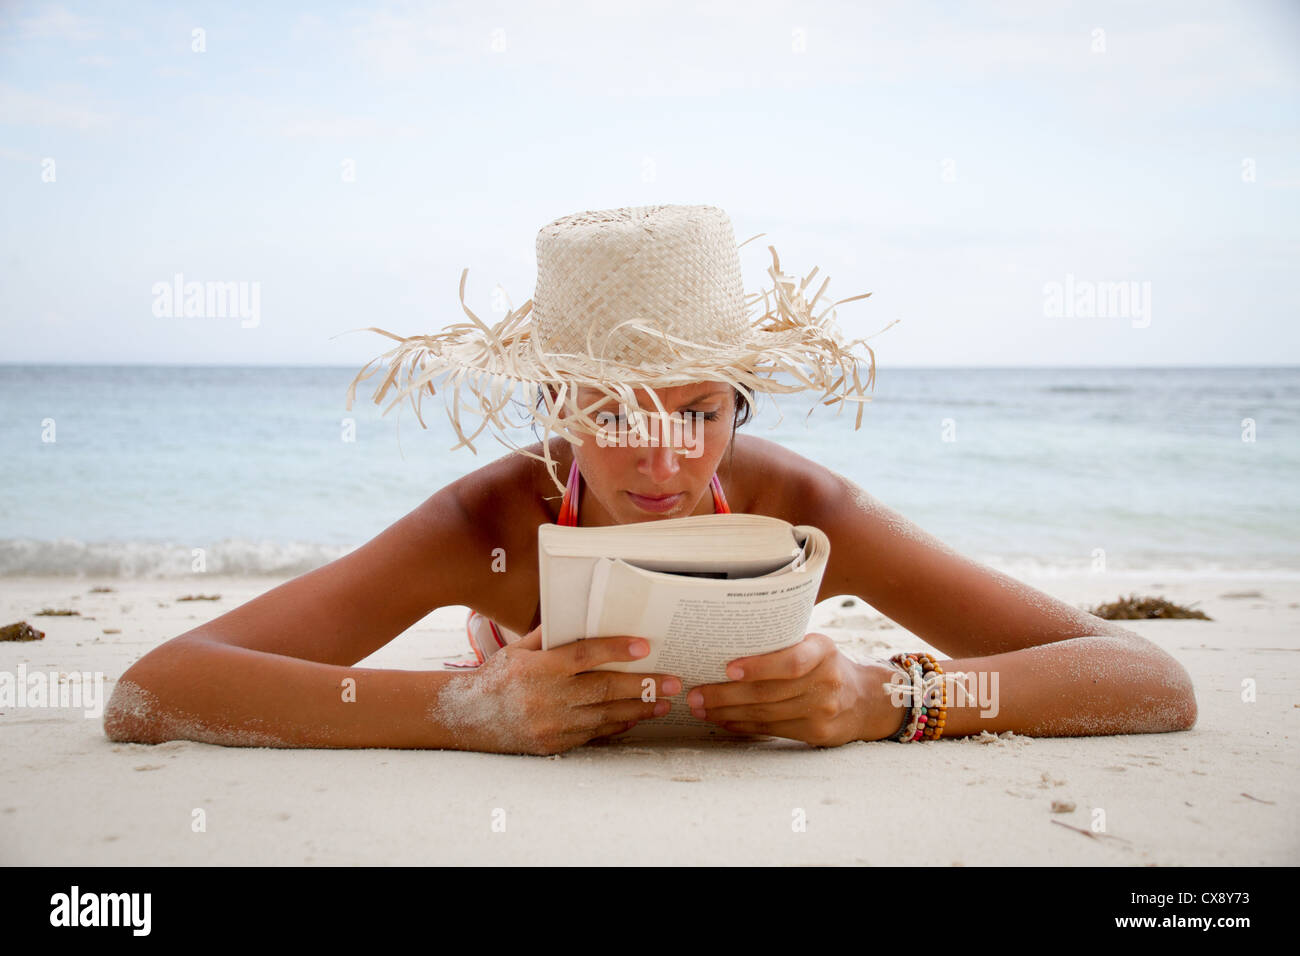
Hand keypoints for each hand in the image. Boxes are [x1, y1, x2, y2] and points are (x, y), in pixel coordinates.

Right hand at [437, 625, 681, 755]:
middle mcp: (547, 697)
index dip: (616, 649)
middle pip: (603, 689)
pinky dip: (616, 725)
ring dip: (637, 709)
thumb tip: (583, 617)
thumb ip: (551, 635)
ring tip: (663, 703)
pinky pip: (592, 734)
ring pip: (604, 715)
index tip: (645, 646)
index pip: (585, 656)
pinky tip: (634, 718)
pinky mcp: (553, 744)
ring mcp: (551, 724)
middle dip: (642, 686)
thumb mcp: (518, 650)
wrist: (466, 717)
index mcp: (540, 668)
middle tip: (672, 682)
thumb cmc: (496, 677)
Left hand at [685, 632, 901, 745]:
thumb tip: (726, 638)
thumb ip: (783, 644)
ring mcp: (823, 710)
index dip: (759, 667)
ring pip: (765, 714)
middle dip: (726, 695)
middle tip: (695, 694)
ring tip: (701, 708)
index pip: (792, 661)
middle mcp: (826, 681)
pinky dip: (742, 725)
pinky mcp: (816, 733)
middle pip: (769, 693)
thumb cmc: (824, 665)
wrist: (863, 699)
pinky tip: (722, 720)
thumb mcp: (814, 645)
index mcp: (823, 650)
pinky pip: (771, 730)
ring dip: (727, 712)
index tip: (728, 668)